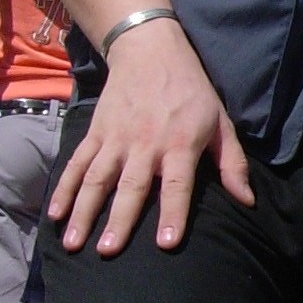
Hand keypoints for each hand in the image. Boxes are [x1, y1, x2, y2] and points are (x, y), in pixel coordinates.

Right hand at [47, 16, 252, 255]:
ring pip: (96, 180)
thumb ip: (232, 164)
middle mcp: (145, 144)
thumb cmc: (191, 91)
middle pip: (130, 187)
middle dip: (118, 220)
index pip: (177, 185)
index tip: (165, 243)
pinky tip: (55, 214)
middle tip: (108, 251)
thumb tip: (247, 201)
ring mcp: (116, 139)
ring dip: (83, 212)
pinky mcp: (95, 133)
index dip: (172, 213)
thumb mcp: (220, 122)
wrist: (149, 50)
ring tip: (72, 243)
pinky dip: (63, 189)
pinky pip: (76, 164)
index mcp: (179, 144)